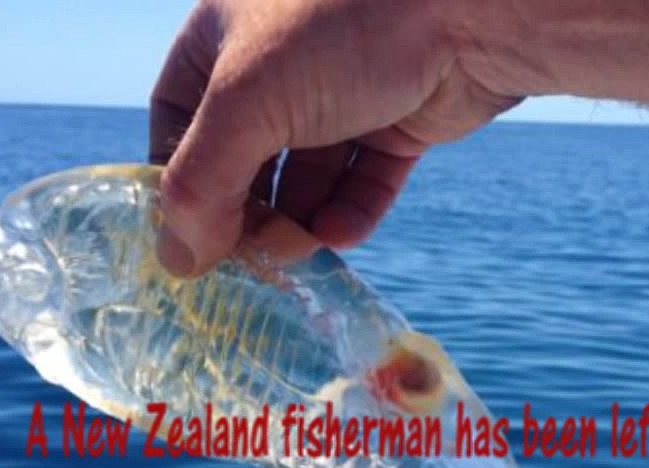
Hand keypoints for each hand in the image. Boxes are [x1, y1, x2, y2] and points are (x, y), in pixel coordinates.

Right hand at [148, 0, 520, 275]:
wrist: (471, 9)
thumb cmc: (343, 30)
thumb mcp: (247, 102)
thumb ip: (200, 184)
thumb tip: (179, 261)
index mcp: (227, 34)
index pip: (178, 116)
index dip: (177, 177)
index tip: (185, 235)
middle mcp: (281, 61)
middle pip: (244, 156)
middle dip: (246, 212)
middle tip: (248, 260)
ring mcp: (344, 91)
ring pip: (307, 176)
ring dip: (298, 221)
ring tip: (299, 252)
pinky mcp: (399, 120)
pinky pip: (363, 181)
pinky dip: (350, 212)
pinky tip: (341, 237)